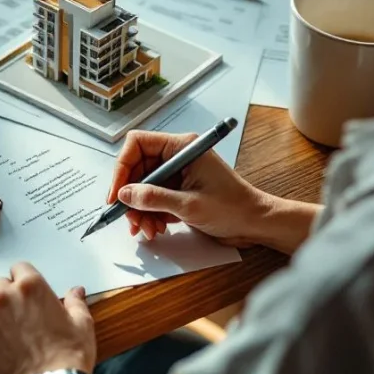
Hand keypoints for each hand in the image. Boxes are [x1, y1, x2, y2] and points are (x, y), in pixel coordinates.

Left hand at [0, 263, 95, 373]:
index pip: (19, 268)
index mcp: (30, 286)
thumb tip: (75, 290)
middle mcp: (2, 296)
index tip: (27, 295)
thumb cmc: (69, 357)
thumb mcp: (82, 325)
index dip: (24, 282)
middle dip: (6, 298)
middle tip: (16, 318)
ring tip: (0, 334)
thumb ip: (75, 302)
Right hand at [108, 130, 318, 252]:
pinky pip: (154, 199)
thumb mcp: (189, 204)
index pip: (138, 144)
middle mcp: (178, 157)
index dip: (122, 167)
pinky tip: (155, 228)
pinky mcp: (179, 191)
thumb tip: (125, 194)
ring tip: (146, 229)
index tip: (117, 193)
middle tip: (129, 218)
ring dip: (140, 210)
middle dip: (131, 196)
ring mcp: (178, 174)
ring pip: (144, 187)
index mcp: (182, 147)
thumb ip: (154, 198)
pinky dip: (150, 215)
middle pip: (138, 169)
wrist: (255, 224)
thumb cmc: (233, 208)